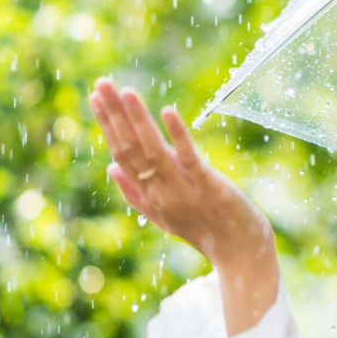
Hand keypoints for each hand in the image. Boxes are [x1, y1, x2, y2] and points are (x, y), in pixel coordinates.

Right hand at [88, 77, 271, 265]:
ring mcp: (183, 188)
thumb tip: (110, 168)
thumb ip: (135, 193)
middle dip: (114, 115)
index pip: (121, 154)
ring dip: (138, 119)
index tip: (95, 97)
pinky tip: (167, 111)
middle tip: (101, 83)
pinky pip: (189, 158)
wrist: (240, 254)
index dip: (108, 125)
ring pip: (153, 150)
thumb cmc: (204, 232)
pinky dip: (177, 134)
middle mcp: (160, 191)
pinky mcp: (208, 185)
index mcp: (149, 195)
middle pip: (131, 148)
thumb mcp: (163, 216)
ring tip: (125, 92)